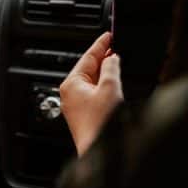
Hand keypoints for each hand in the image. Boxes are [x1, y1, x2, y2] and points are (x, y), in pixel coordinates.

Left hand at [59, 32, 122, 155]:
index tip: (109, 35)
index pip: (87, 56)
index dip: (100, 44)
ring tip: (117, 64)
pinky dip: (104, 86)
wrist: (99, 152)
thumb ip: (111, 68)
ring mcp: (76, 105)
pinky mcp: (84, 114)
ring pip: (92, 81)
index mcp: (71, 83)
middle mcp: (70, 93)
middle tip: (116, 47)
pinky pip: (94, 93)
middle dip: (103, 58)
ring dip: (105, 72)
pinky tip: (114, 85)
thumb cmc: (100, 125)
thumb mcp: (110, 88)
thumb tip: (112, 58)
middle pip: (88, 68)